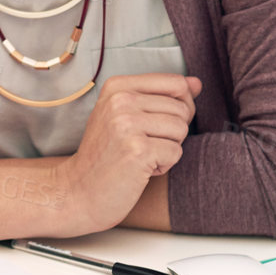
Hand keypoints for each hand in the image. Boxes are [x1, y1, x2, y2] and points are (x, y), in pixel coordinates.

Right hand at [58, 73, 201, 233]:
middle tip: (142, 145)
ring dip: (167, 149)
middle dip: (171, 132)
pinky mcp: (138, 150)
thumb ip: (162, 96)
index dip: (179, 106)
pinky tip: (140, 169)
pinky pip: (176, 153)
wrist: (78, 191)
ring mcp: (128, 125)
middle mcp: (121, 101)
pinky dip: (163, 166)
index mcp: (117, 87)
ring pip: (181, 129)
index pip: (175, 83)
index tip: (155, 124)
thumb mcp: (127, 116)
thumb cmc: (106, 155)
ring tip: (140, 156)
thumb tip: (197, 83)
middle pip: (182, 108)